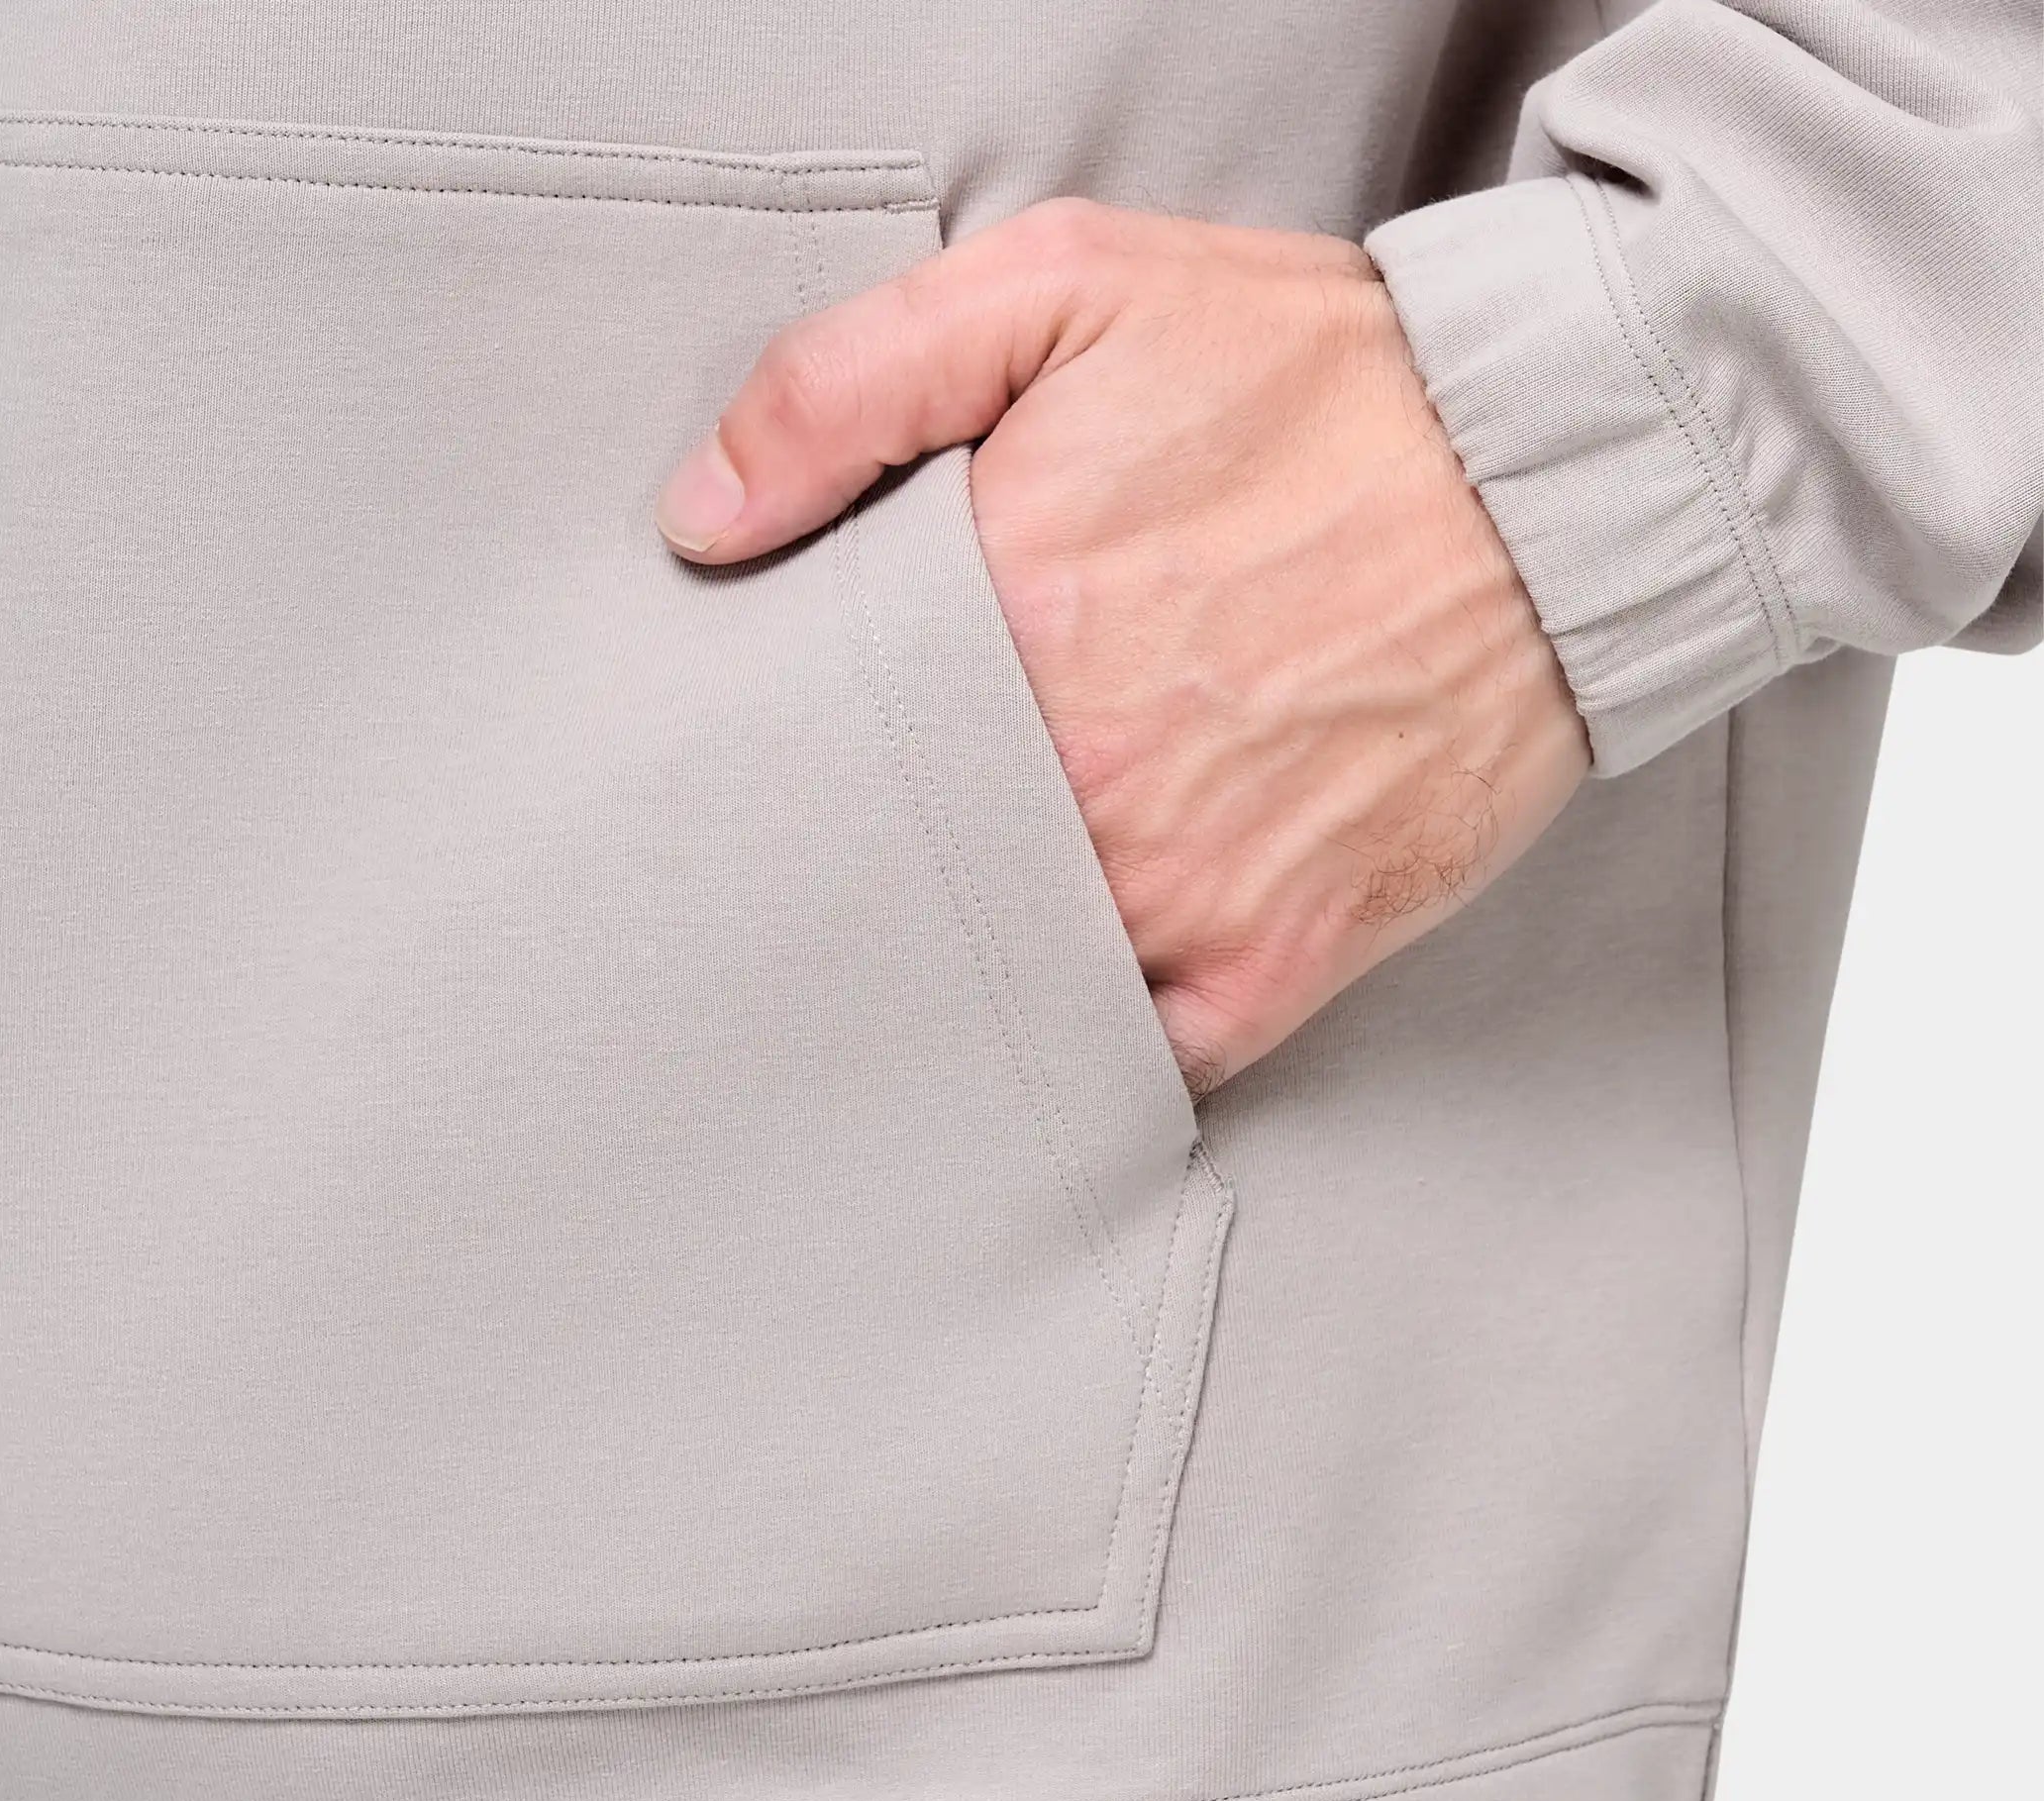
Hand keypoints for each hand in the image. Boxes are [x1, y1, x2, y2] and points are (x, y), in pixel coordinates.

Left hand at [656, 201, 1589, 1093]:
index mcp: (1009, 621)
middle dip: (858, 866)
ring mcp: (1182, 889)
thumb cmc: (1317, 380)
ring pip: (1001, 978)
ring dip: (959, 963)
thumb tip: (701, 522)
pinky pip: (1139, 1058)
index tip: (779, 755)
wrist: (1559, 471)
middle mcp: (1084, 779)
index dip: (786, 754)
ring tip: (932, 933)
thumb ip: (849, 383)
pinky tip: (1056, 1004)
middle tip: (851, 845)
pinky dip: (1092, 1046)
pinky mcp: (1277, 960)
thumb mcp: (1067, 285)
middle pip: (896, 874)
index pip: (820, 742)